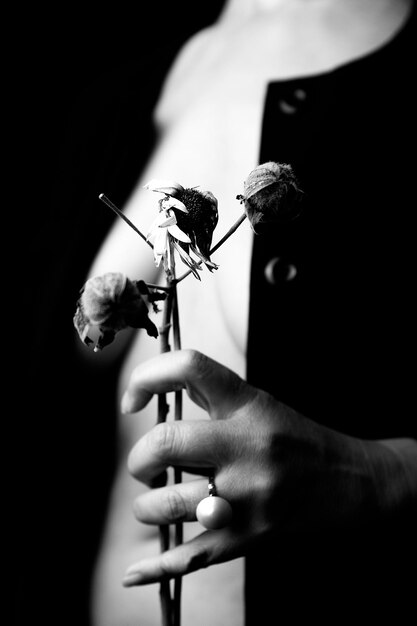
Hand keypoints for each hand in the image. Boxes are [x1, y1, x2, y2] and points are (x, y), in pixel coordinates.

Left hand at [121, 349, 414, 585]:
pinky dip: (155, 568)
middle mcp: (249, 446)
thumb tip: (148, 392)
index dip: (146, 378)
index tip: (131, 402)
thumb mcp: (258, 405)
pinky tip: (133, 572)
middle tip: (143, 467)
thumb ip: (210, 399)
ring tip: (155, 506)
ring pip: (168, 505)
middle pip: (165, 443)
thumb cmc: (295, 439)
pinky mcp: (251, 537)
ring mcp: (250, 496)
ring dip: (147, 508)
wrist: (352, 480)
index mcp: (249, 405)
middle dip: (138, 459)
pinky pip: (191, 556)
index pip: (188, 369)